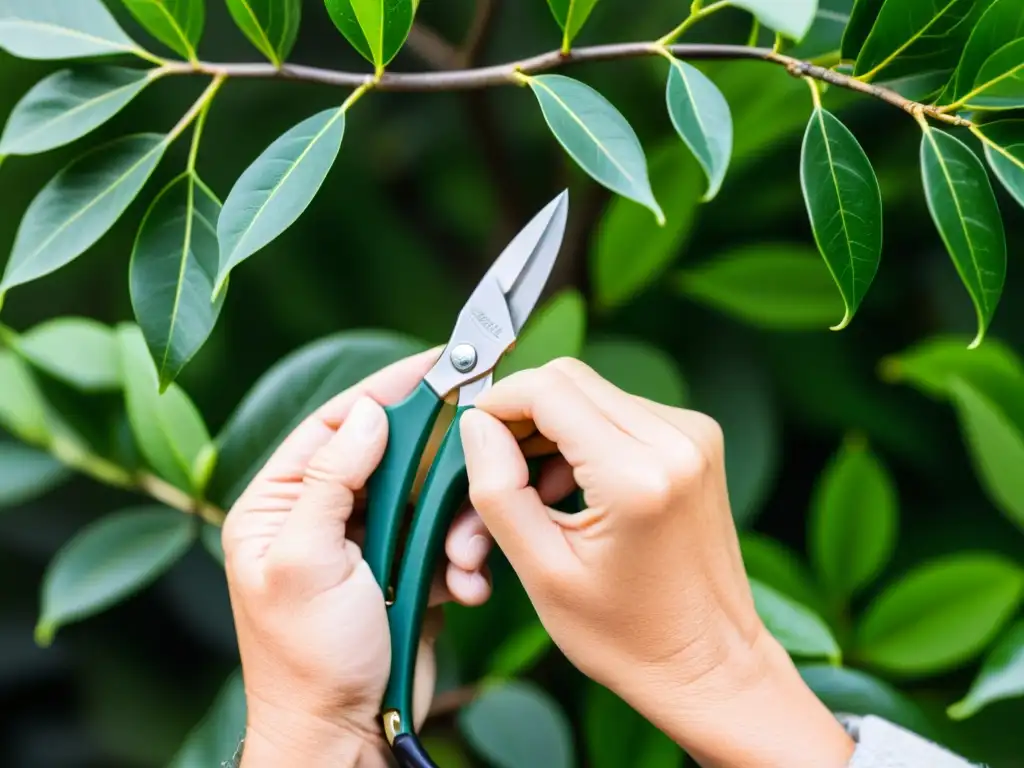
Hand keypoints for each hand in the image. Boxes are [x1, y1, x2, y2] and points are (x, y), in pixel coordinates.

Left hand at [222, 349, 494, 767]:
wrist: (342, 735)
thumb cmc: (308, 662)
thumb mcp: (305, 562)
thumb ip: (330, 480)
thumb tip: (365, 413)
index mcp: (279, 505)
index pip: (335, 424)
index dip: (386, 389)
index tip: (436, 363)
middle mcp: (319, 517)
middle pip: (390, 457)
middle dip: (436, 470)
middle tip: (480, 449)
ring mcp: (364, 545)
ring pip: (426, 500)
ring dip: (454, 525)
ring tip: (461, 560)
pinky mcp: (402, 572)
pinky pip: (441, 541)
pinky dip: (461, 560)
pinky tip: (464, 587)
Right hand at [459, 358, 854, 767]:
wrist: (709, 664)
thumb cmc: (630, 636)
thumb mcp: (543, 573)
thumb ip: (498, 490)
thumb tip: (477, 424)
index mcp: (637, 476)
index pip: (547, 389)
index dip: (497, 403)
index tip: (474, 438)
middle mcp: (676, 440)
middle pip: (569, 380)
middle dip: (521, 417)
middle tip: (498, 471)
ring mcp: (693, 435)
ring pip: (592, 393)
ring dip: (551, 431)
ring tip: (534, 496)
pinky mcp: (696, 440)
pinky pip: (619, 411)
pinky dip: (584, 439)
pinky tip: (570, 491)